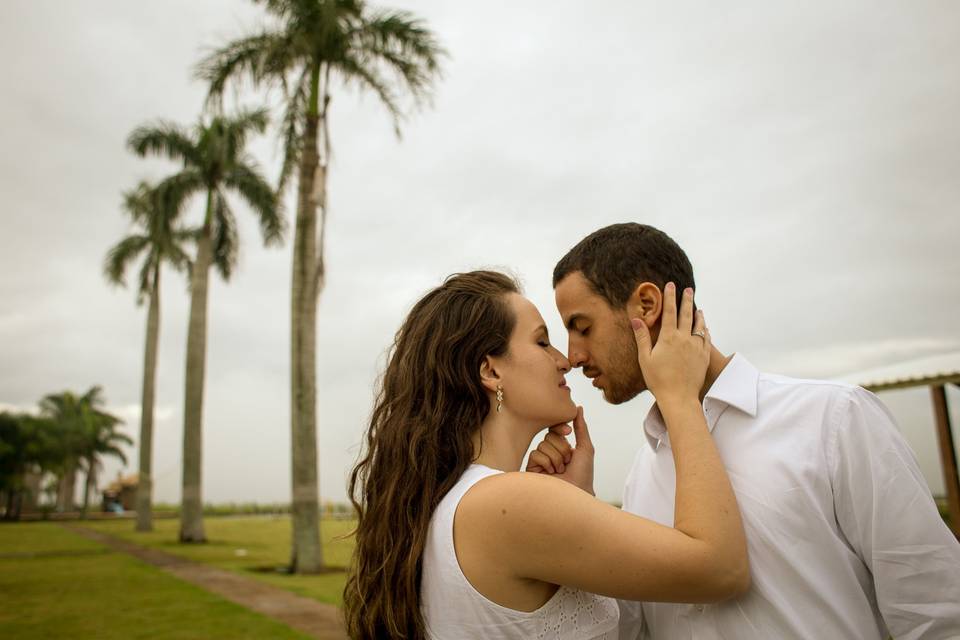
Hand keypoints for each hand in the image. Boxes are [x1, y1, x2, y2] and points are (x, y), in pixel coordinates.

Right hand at [525, 406, 594, 494]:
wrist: (575, 496)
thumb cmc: (583, 475)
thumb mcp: (586, 448)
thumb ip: (581, 427)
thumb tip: (578, 408)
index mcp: (561, 448)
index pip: (555, 430)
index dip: (560, 429)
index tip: (568, 432)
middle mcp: (550, 454)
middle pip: (550, 436)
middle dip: (562, 449)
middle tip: (567, 463)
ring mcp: (540, 462)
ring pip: (543, 444)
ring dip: (556, 458)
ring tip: (560, 471)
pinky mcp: (531, 469)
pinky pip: (535, 454)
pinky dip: (546, 462)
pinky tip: (550, 473)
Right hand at [631, 282, 710, 408]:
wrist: (679, 397)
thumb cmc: (658, 379)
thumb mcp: (645, 358)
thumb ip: (642, 337)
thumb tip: (636, 320)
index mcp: (669, 338)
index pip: (669, 312)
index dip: (669, 297)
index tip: (670, 285)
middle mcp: (684, 339)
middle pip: (687, 314)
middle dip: (687, 300)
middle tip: (688, 289)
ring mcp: (696, 347)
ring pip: (699, 326)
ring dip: (699, 315)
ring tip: (699, 308)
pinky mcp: (704, 357)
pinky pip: (706, 339)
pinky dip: (705, 331)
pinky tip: (704, 329)